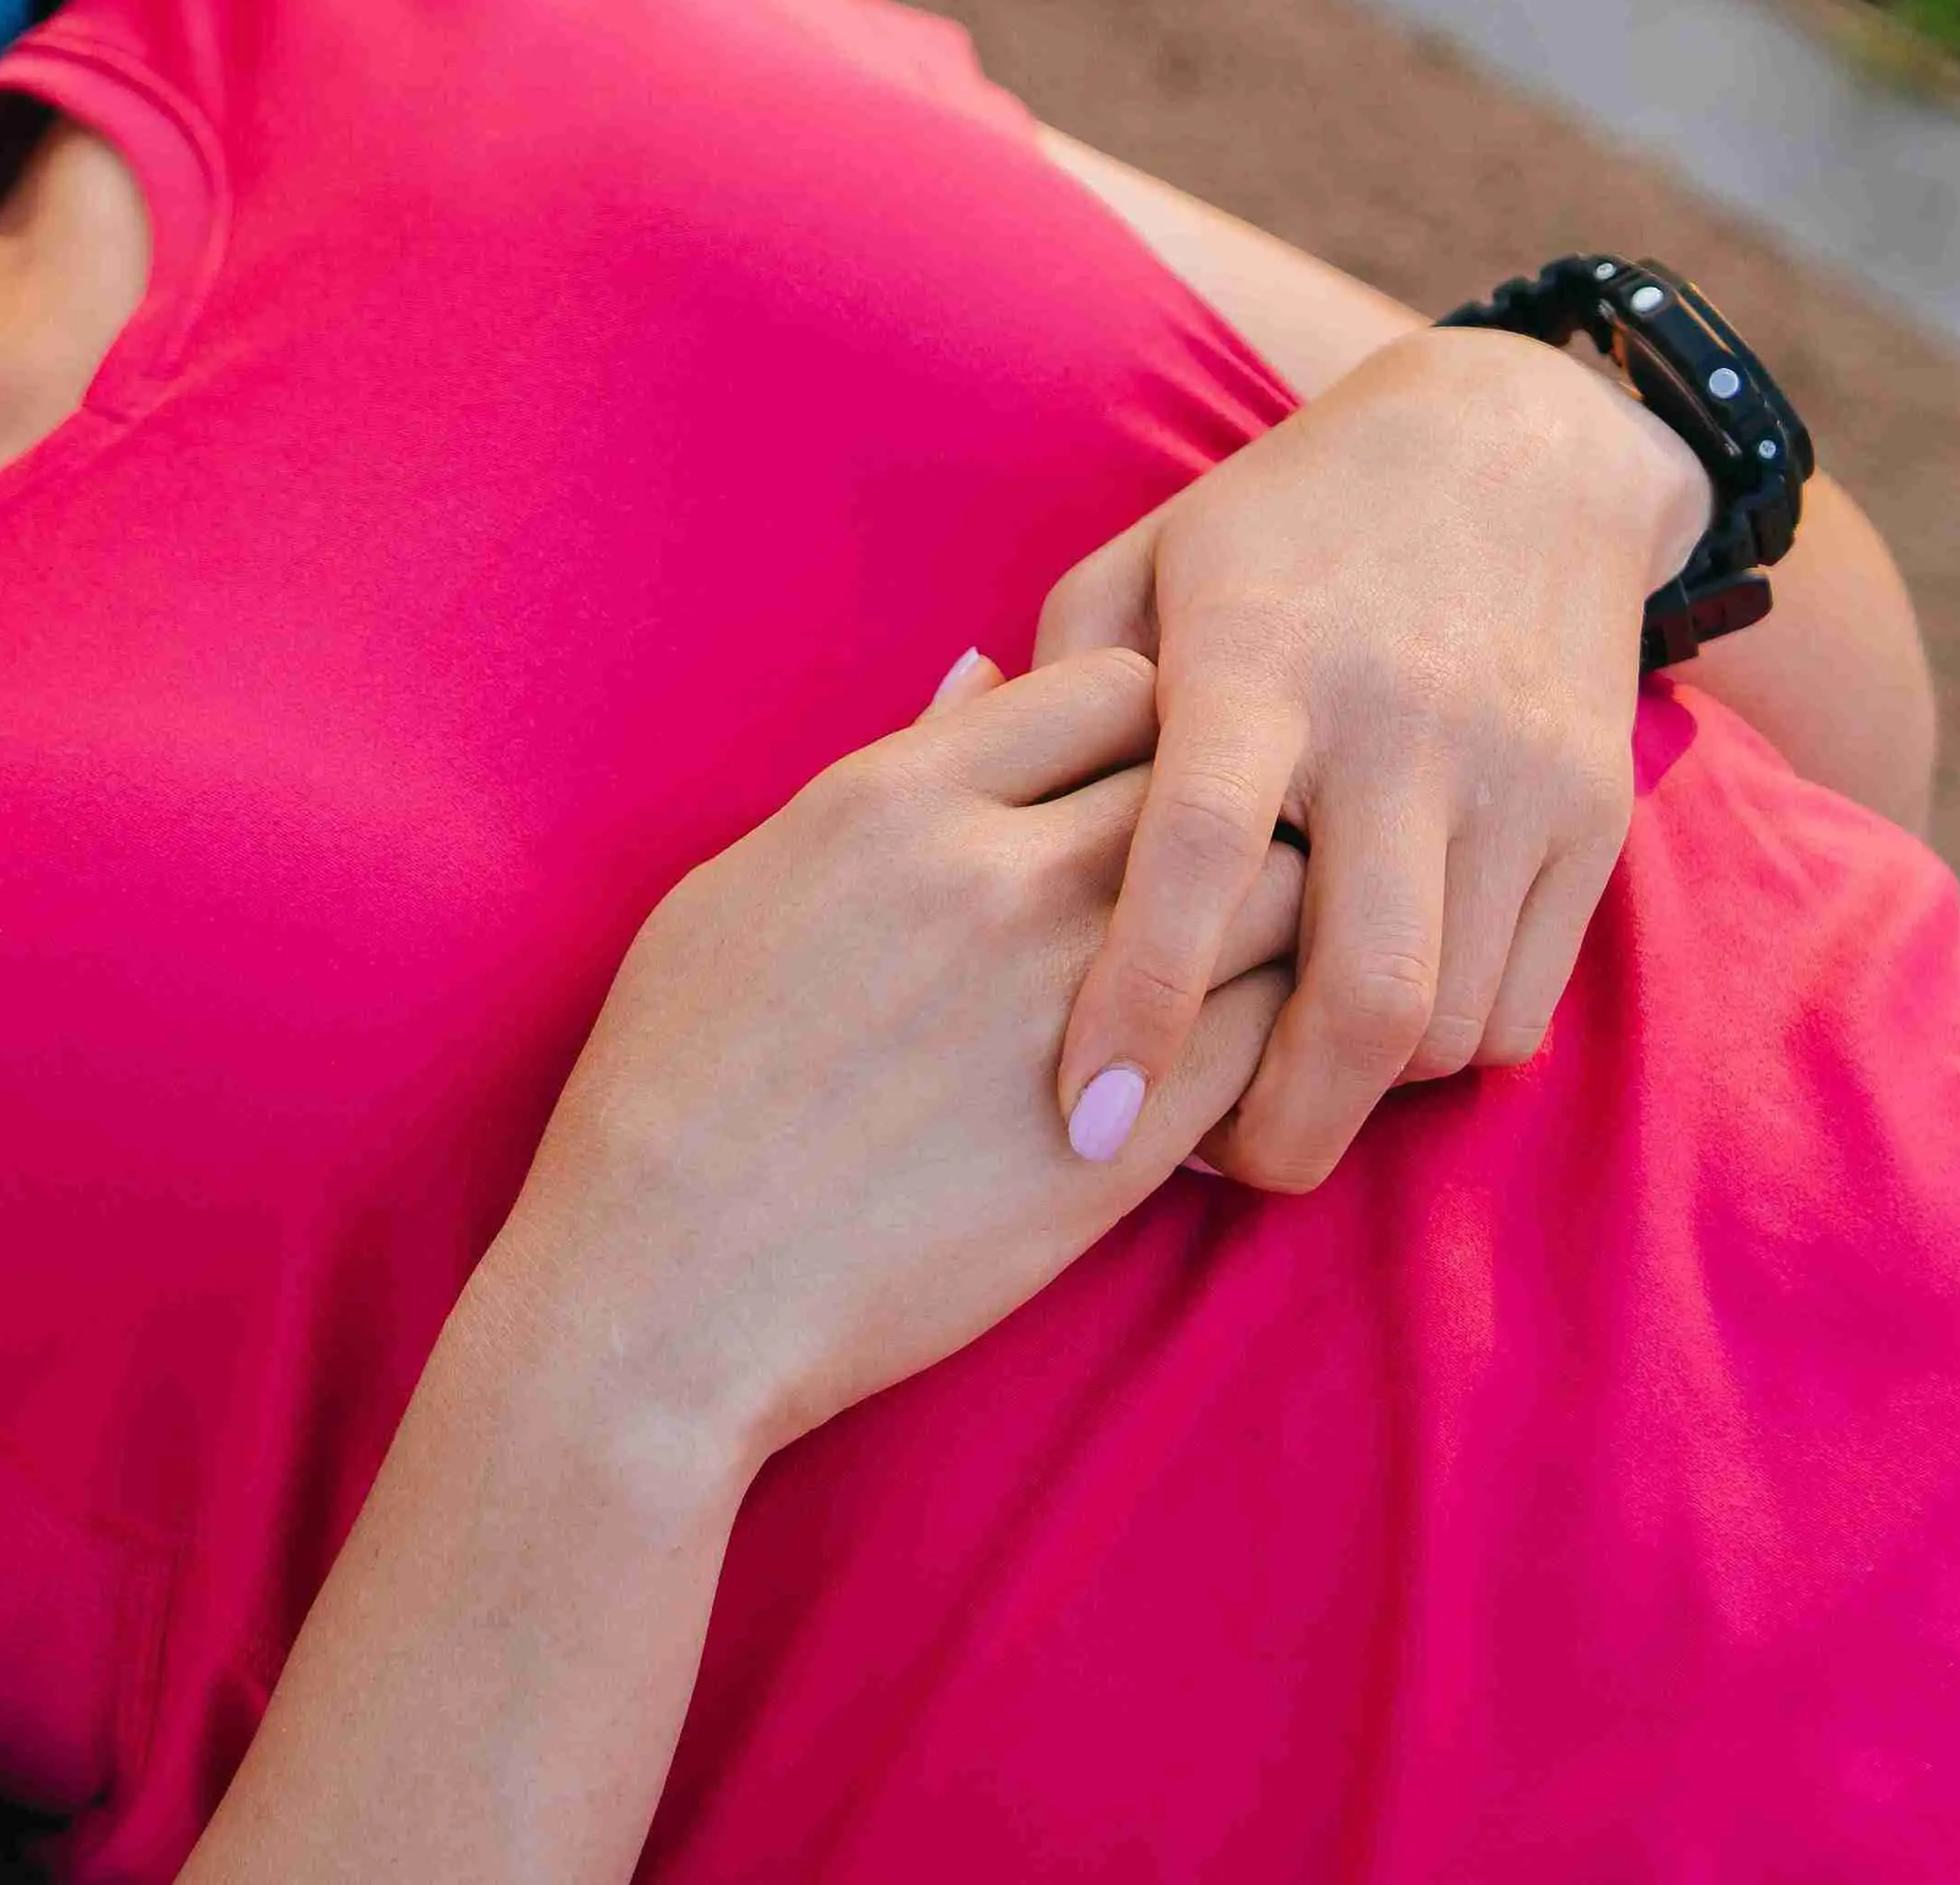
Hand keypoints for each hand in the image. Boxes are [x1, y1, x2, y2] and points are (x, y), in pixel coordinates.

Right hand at [491, 650, 1301, 1483]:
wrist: (674, 1280)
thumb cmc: (676, 1081)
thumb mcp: (744, 887)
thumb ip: (887, 783)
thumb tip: (984, 679)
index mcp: (893, 800)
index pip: (1113, 685)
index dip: (1143, 731)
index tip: (1122, 795)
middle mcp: (1000, 874)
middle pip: (1220, 778)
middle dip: (1232, 821)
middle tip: (1205, 891)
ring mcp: (1082, 1001)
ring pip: (1285, 900)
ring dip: (1274, 929)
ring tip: (1226, 981)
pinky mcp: (1138, 1130)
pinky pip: (1283, 1037)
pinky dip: (1274, 1045)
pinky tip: (1206, 1079)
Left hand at [1042, 323, 1703, 1192]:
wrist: (1515, 450)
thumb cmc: (1277, 527)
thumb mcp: (1138, 565)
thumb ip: (1053, 696)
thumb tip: (974, 823)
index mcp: (1260, 659)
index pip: (1199, 849)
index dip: (1139, 996)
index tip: (1085, 1118)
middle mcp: (1402, 725)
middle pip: (1365, 990)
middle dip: (1286, 1124)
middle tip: (1208, 1167)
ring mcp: (1516, 778)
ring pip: (1451, 1022)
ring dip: (1360, 1095)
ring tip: (1272, 1092)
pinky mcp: (1595, 819)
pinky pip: (1523, 1003)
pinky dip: (1444, 1051)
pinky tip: (1366, 1028)